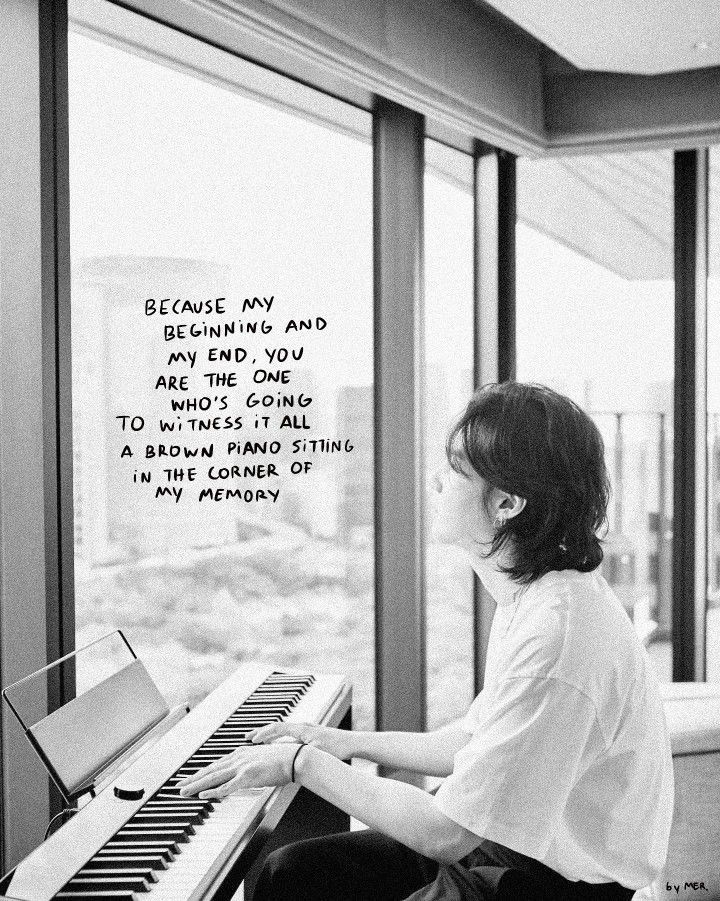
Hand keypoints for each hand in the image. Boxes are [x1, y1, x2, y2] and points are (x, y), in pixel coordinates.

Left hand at [177, 744, 297, 798]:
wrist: (295, 757)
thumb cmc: (282, 759)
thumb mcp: (261, 759)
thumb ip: (249, 765)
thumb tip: (242, 773)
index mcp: (241, 754)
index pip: (216, 765)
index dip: (201, 772)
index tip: (189, 778)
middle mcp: (238, 758)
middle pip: (211, 770)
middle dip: (192, 779)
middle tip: (178, 786)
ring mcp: (242, 766)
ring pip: (214, 778)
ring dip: (197, 786)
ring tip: (183, 792)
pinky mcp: (248, 776)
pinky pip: (227, 786)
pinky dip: (214, 792)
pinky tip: (203, 796)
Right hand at [248, 722, 352, 759]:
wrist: (351, 742)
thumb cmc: (336, 747)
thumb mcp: (316, 752)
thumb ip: (300, 752)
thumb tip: (286, 756)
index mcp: (302, 729)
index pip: (278, 727)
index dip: (264, 734)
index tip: (253, 740)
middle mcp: (302, 727)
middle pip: (277, 727)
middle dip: (262, 732)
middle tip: (247, 738)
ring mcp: (305, 730)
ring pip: (282, 731)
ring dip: (269, 735)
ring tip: (256, 741)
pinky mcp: (308, 734)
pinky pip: (288, 735)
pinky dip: (278, 738)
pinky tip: (274, 745)